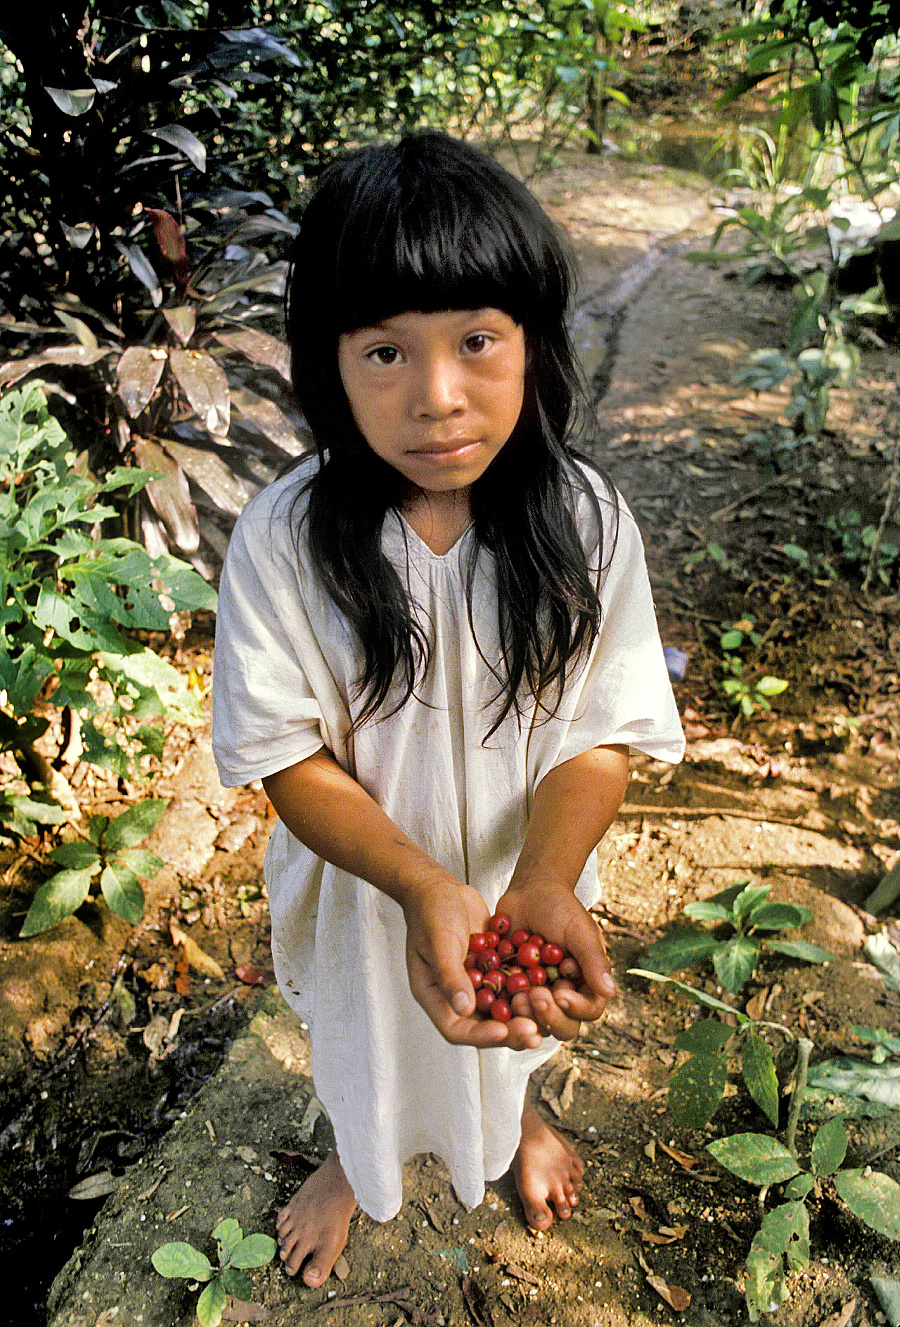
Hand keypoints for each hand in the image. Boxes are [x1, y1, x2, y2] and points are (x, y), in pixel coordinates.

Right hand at [402, 879, 543, 1050]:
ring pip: (500, 1012)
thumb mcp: (438, 941)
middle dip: (509, 1032)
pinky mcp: (490, 972)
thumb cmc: (431, 912)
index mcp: (434, 995)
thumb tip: (464, 1008)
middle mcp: (454, 996)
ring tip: (544, 1018)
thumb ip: (450, 975)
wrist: (440, 888)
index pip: (456, 1028)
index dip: (480, 1035)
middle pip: (482, 1026)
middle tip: (534, 1031)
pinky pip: (509, 990)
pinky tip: (547, 992)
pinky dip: (525, 993)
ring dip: (521, 1016)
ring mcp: (474, 985)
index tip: (504, 1030)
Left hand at [494, 878, 614, 1040]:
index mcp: (585, 984)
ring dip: (525, 1015)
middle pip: (561, 1026)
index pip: (588, 1009)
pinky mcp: (510, 991)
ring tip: (516, 996)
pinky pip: (505, 1009)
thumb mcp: (580, 930)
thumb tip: (609, 991)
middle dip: (548, 1016)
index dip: (576, 1008)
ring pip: (533, 1023)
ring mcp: (536, 996)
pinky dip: (500, 1006)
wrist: (529, 892)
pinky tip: (494, 994)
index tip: (561, 993)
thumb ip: (593, 960)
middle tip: (535, 996)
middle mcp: (562, 996)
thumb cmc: (561, 908)